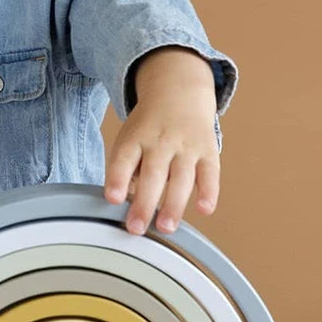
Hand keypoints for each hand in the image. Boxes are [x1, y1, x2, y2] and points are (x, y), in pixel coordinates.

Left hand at [102, 48, 219, 235]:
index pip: (123, 159)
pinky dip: (209, 191)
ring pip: (181, 178)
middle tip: (136, 228)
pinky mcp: (208, 151)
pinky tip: (204, 209)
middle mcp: (160, 141)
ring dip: (173, 205)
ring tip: (165, 228)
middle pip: (152, 174)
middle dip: (144, 203)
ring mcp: (186, 146)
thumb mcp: (130, 139)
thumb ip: (127, 170)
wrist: (179, 93)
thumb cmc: (148, 127)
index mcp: (135, 138)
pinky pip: (210, 173)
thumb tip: (123, 203)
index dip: (116, 179)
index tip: (112, 199)